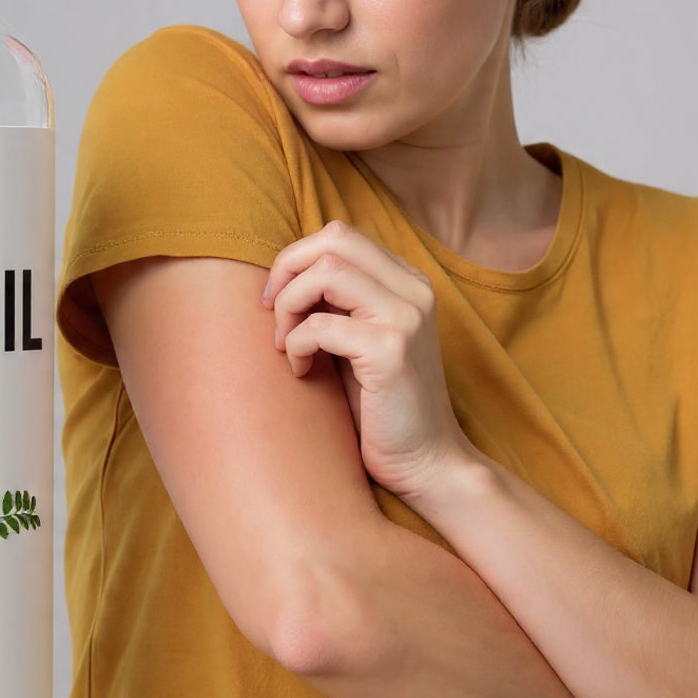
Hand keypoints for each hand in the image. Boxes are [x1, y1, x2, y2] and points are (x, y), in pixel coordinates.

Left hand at [263, 221, 473, 504]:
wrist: (426, 462)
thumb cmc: (382, 406)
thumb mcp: (358, 340)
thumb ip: (337, 303)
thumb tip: (282, 274)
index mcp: (408, 282)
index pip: (341, 235)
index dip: (297, 258)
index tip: (276, 299)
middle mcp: (414, 291)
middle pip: (333, 238)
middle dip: (287, 269)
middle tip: (271, 312)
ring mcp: (406, 317)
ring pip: (325, 272)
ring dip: (289, 305)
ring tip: (285, 344)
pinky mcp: (391, 350)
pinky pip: (320, 325)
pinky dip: (298, 345)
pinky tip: (302, 371)